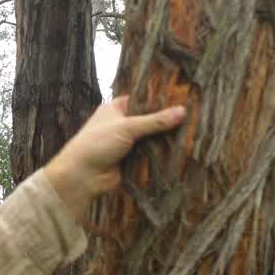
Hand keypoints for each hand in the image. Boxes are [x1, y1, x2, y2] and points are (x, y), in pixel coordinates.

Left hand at [42, 95, 185, 219]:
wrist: (82, 176)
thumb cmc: (97, 143)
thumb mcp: (127, 126)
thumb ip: (155, 120)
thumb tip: (182, 111)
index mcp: (116, 108)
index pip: (142, 99)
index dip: (160, 99)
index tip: (183, 97)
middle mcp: (122, 123)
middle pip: (149, 119)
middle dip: (166, 120)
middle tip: (193, 115)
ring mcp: (127, 142)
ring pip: (152, 138)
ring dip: (165, 138)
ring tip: (193, 131)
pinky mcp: (132, 160)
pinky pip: (151, 154)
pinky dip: (162, 154)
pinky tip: (182, 149)